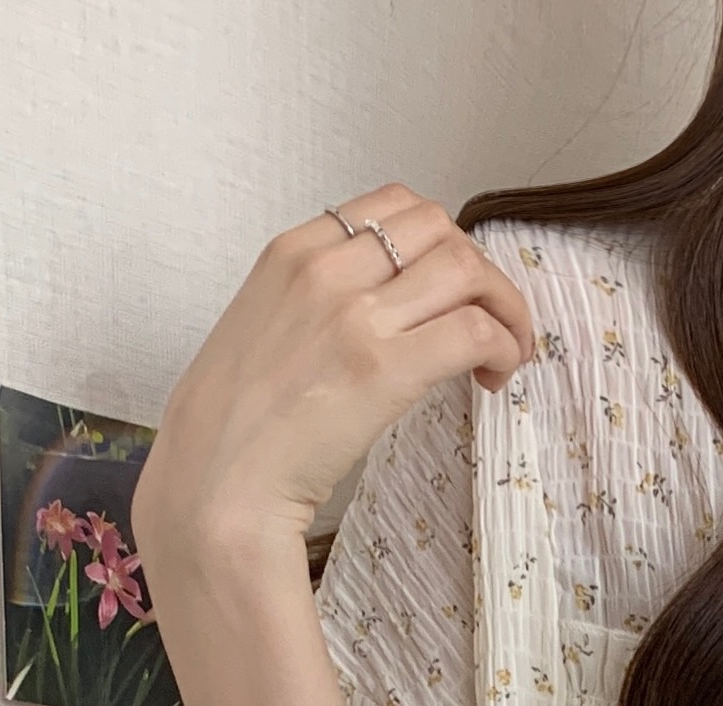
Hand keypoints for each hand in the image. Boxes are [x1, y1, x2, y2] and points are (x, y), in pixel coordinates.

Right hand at [132, 184, 535, 583]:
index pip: (393, 205)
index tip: (450, 290)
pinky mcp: (384, 369)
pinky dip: (504, 347)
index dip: (440, 243)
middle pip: (439, 228)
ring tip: (503, 355)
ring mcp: (355, 316)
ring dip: (504, 309)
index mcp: (293, 252)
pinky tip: (495, 376)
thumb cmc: (238, 425)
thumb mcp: (267, 328)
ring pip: (466, 269)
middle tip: (490, 324)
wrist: (218, 482)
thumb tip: (382, 310)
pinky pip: (474, 330)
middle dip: (480, 272)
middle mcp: (326, 269)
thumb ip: (319, 303)